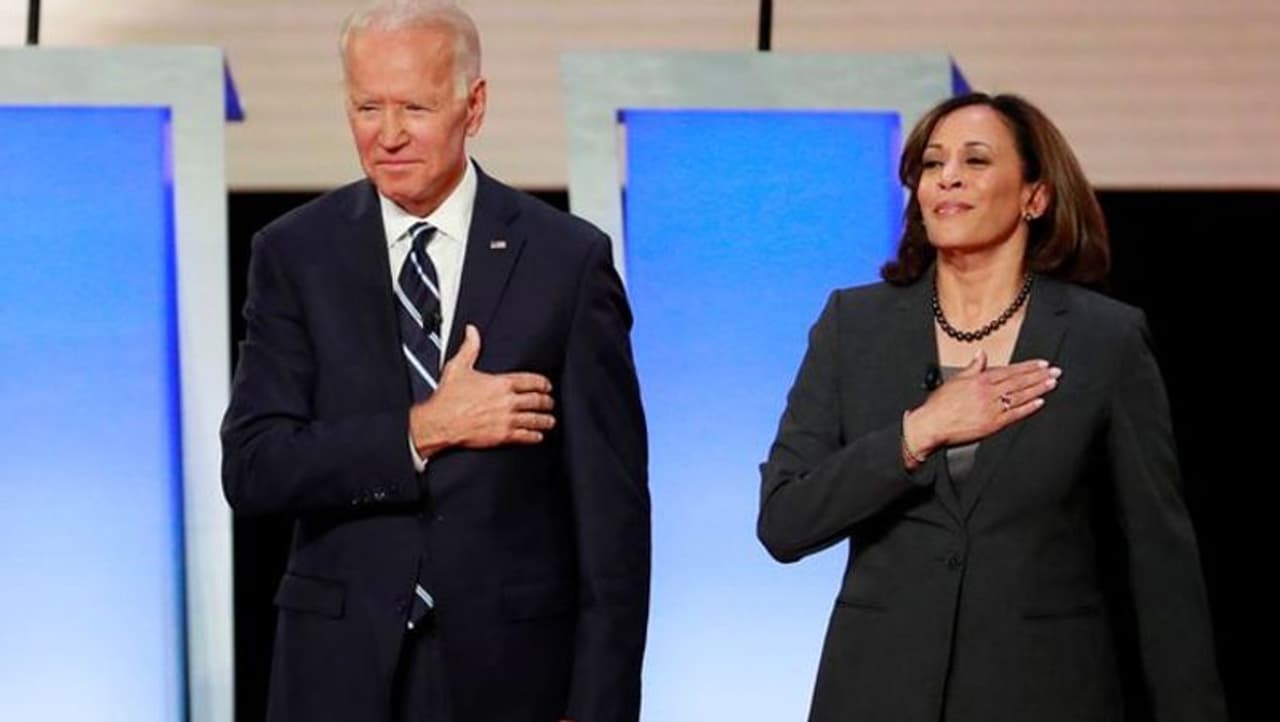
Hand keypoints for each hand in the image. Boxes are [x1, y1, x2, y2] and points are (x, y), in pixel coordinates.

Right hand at [409, 324, 554, 456]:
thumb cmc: (448, 398)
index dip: (543, 384)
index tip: (547, 386)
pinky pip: (526, 436)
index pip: (531, 381)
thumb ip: (470, 348)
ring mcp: (507, 419)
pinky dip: (535, 436)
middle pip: (537, 400)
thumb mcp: (458, 367)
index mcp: (501, 383)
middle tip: (550, 402)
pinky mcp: (503, 436)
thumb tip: (472, 331)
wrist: (440, 422)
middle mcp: (508, 401)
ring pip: (535, 419)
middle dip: (547, 401)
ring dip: (545, 419)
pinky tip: (538, 435)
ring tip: (549, 420)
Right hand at [904, 349, 1060, 458]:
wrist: (931, 425)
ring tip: (1052, 383)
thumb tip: (981, 355)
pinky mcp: (992, 424)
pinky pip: (1014, 414)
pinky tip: (1039, 402)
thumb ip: (972, 367)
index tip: (1041, 363)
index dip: (1027, 367)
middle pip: (1018, 381)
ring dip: (1038, 389)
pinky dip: (1028, 408)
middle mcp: (988, 392)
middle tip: (1055, 371)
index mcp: (979, 380)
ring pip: (1019, 395)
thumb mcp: (954, 380)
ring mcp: (991, 408)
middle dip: (1039, 375)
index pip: (1009, 370)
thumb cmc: (939, 405)